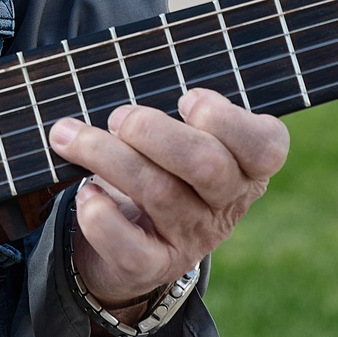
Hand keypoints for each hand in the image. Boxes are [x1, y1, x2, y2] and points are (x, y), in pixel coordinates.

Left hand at [48, 89, 288, 312]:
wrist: (134, 238)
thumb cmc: (159, 165)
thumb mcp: (180, 136)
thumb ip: (174, 110)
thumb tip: (124, 69)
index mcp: (246, 167)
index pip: (266, 147)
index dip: (227, 119)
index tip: (186, 100)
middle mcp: (226, 205)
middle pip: (207, 165)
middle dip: (153, 131)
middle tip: (119, 118)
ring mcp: (192, 238)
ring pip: (159, 194)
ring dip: (107, 156)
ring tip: (71, 136)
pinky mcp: (154, 266)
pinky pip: (131, 248)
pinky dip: (102, 218)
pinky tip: (85, 194)